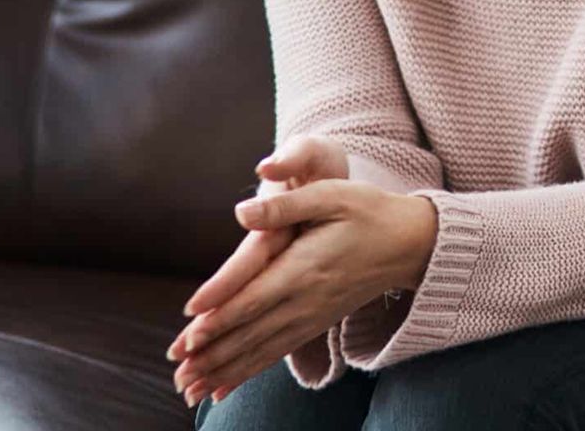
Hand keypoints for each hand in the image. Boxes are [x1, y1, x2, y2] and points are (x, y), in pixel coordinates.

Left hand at [166, 175, 432, 406]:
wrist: (408, 243)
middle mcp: (306, 299)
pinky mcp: (316, 323)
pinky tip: (224, 387)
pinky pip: (276, 353)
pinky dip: (247, 372)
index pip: (255, 298)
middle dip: (211, 354)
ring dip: (223, 369)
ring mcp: (311, 316)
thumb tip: (242, 212)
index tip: (189, 334)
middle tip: (177, 371)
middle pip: (251, 332)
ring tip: (189, 389)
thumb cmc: (368, 211)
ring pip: (260, 350)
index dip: (221, 317)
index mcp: (305, 267)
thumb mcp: (332, 196)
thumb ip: (285, 207)